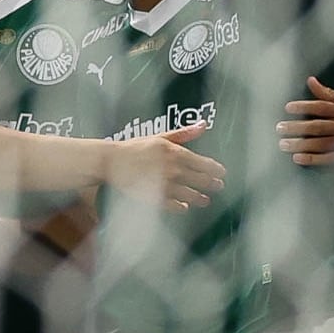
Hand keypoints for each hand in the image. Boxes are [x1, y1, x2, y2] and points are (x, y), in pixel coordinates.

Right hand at [107, 122, 225, 210]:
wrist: (112, 161)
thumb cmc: (135, 147)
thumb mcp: (160, 137)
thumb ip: (184, 133)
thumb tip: (203, 125)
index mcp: (175, 153)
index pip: (204, 164)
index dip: (216, 170)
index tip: (221, 173)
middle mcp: (173, 170)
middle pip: (201, 181)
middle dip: (212, 184)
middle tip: (217, 186)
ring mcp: (165, 185)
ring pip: (190, 195)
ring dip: (200, 198)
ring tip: (204, 200)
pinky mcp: (155, 198)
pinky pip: (173, 206)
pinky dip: (181, 207)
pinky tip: (184, 207)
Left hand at [277, 76, 333, 164]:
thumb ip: (326, 92)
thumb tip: (310, 80)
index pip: (320, 107)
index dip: (303, 107)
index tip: (288, 108)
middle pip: (317, 126)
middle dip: (297, 127)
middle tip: (279, 128)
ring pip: (320, 143)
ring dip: (300, 144)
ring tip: (283, 144)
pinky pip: (327, 158)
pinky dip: (312, 158)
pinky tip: (297, 158)